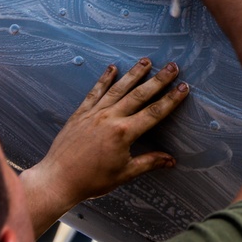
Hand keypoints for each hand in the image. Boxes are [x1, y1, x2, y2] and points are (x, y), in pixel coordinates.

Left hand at [22, 59, 188, 234]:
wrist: (57, 179)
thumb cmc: (91, 180)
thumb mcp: (124, 174)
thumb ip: (148, 162)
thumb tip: (170, 160)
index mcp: (123, 133)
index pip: (153, 113)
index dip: (170, 100)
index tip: (183, 88)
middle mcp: (110, 118)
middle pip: (139, 95)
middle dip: (158, 80)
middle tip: (172, 67)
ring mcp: (94, 113)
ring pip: (118, 88)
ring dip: (134, 74)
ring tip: (147, 61)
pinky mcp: (80, 113)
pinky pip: (95, 92)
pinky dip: (104, 79)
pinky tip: (112, 68)